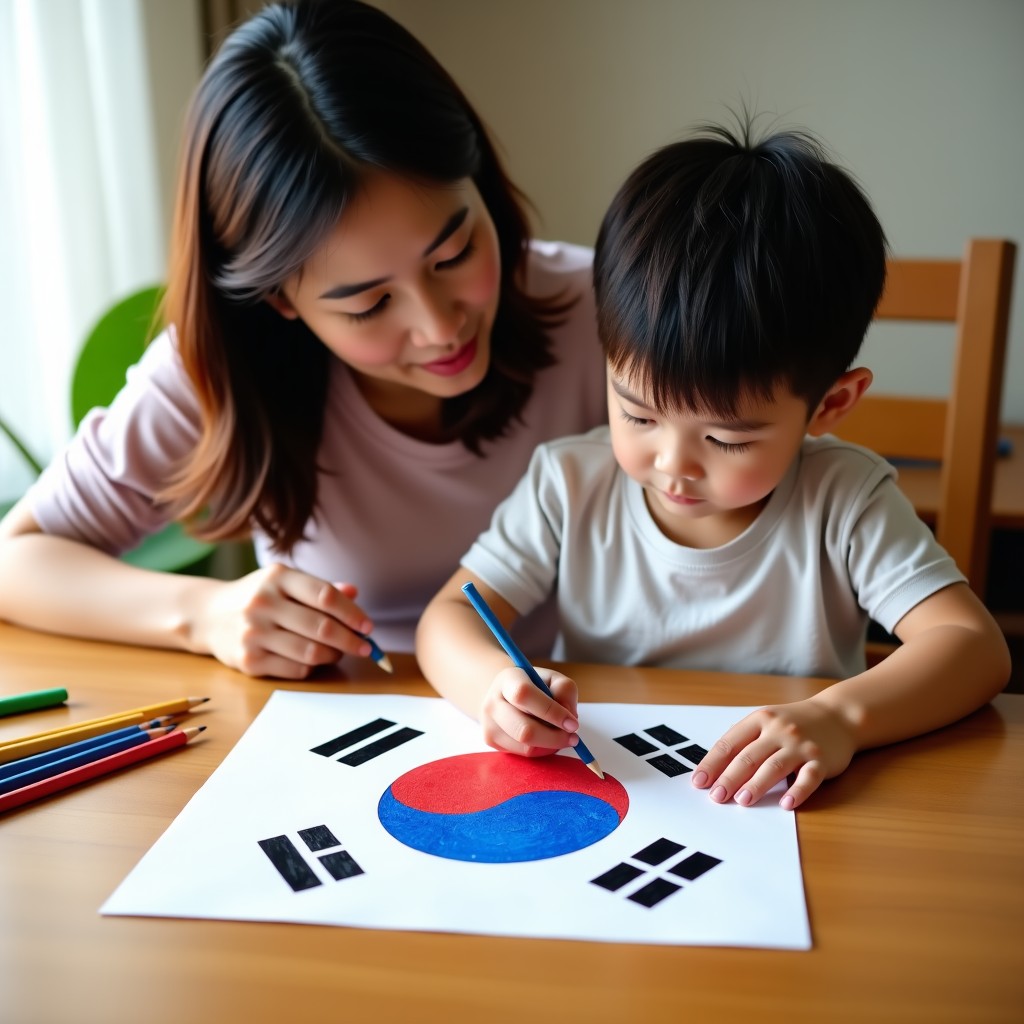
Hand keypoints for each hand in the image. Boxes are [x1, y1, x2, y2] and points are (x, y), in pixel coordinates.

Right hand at [189, 564, 374, 678]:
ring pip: (311, 652)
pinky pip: (296, 670)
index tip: (368, 626)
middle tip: (365, 646)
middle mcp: (263, 603)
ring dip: (333, 655)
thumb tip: (354, 592)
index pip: (325, 596)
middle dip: (351, 640)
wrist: (209, 616)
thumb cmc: (259, 597)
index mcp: (277, 577)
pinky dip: (312, 668)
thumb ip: (321, 588)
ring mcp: (253, 633)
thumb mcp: (286, 582)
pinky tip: (314, 660)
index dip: (352, 613)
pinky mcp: (249, 661)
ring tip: (339, 652)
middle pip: (322, 627)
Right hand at [479, 666, 579, 756]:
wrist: (505, 694)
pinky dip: (542, 750)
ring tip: (561, 735)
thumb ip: (565, 690)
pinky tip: (547, 738)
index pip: (524, 695)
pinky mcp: (491, 741)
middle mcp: (493, 702)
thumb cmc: (534, 686)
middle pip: (524, 729)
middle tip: (573, 737)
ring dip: (551, 745)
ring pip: (526, 747)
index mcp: (507, 679)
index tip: (572, 723)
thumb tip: (568, 717)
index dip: (551, 711)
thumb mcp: (553, 678)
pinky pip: (524, 754)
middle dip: (555, 738)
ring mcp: (489, 724)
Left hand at [691, 698, 856, 809]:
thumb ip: (743, 738)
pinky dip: (797, 791)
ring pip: (774, 766)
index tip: (699, 781)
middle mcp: (779, 730)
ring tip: (742, 800)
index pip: (730, 743)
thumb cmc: (794, 722)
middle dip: (730, 778)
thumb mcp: (767, 720)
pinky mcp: (821, 761)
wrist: (838, 717)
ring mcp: (800, 745)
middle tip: (717, 796)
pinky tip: (786, 804)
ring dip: (757, 785)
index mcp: (760, 719)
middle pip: (749, 757)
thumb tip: (714, 765)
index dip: (712, 763)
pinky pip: (808, 778)